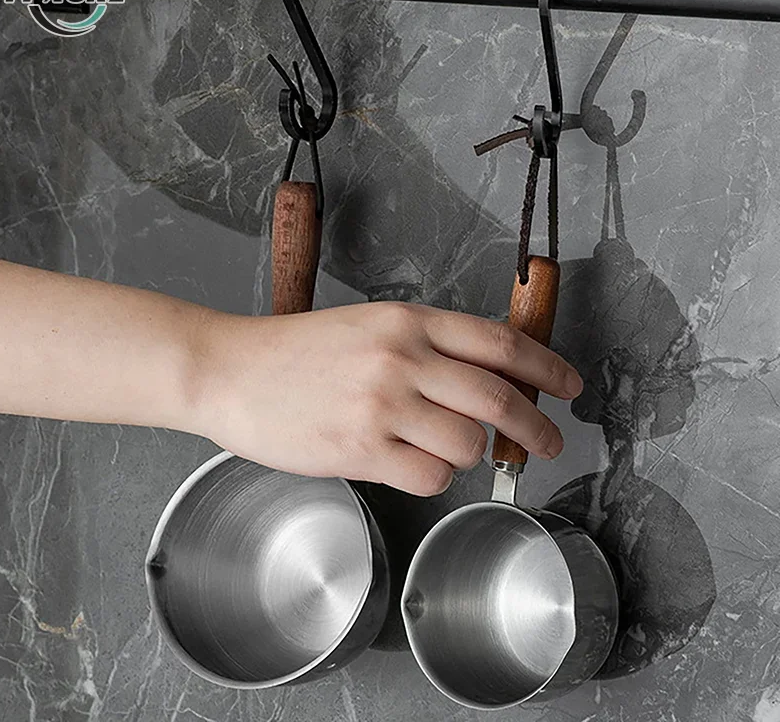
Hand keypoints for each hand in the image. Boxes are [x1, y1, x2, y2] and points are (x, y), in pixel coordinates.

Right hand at [190, 302, 582, 496]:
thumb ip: (425, 348)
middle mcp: (402, 358)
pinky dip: (435, 478)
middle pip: (499, 397)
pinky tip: (412, 466)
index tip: (569, 385)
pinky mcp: (360, 449)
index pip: (500, 343)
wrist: (230, 370)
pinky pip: (430, 477)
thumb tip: (484, 384)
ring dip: (470, 455)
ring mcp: (383, 404)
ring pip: (468, 443)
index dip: (547, 367)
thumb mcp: (368, 327)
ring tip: (443, 451)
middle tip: (546, 442)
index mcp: (408, 321)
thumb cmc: (295, 351)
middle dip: (536, 426)